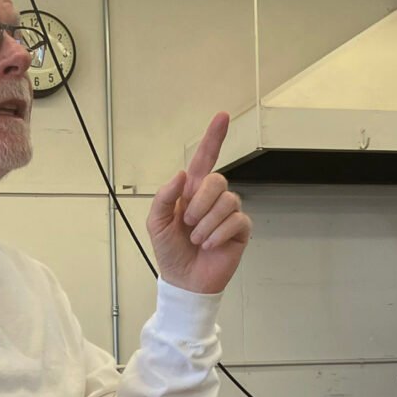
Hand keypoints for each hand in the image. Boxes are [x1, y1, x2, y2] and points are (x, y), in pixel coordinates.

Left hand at [147, 112, 250, 293]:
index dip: (213, 137)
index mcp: (191, 191)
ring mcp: (228, 213)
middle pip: (217, 180)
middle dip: (200, 202)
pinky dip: (218, 234)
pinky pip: (235, 220)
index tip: (221, 116)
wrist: (183, 280)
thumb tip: (181, 175)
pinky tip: (209, 245)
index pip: (205, 159)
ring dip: (206, 223)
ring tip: (197, 239)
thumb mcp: (156, 223)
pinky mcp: (240, 230)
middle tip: (188, 223)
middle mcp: (212, 198)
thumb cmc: (170, 250)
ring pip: (227, 201)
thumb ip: (165, 197)